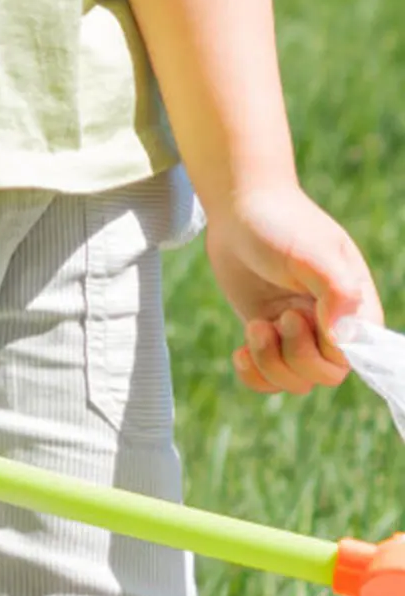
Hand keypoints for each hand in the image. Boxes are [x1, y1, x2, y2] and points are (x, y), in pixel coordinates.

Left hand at [206, 183, 382, 394]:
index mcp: (355, 304)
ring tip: (256, 326)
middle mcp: (331, 323)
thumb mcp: (311, 253)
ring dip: (269, 363)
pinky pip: (267, 377)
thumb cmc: (281, 225)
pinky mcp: (268, 335)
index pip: (355, 356)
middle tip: (279, 318)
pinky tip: (240, 351)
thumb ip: (336, 291)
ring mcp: (298, 332)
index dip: (327, 351)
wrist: (240, 213)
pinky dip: (252, 374)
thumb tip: (348, 334)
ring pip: (293, 381)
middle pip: (323, 376)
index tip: (301, 315)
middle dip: (295, 357)